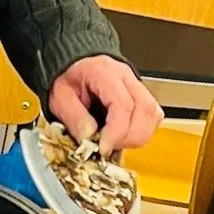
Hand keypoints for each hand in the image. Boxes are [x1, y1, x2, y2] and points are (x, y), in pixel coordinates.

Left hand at [47, 55, 163, 154]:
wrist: (74, 66)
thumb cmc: (68, 78)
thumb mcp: (60, 97)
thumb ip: (74, 118)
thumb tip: (89, 139)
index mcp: (103, 72)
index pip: (123, 104)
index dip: (117, 131)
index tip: (103, 147)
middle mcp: (125, 76)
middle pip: (144, 109)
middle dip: (129, 137)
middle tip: (108, 147)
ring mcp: (136, 83)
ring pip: (153, 113)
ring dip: (138, 136)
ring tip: (116, 142)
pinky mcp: (141, 94)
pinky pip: (153, 115)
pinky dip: (142, 132)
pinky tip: (125, 136)